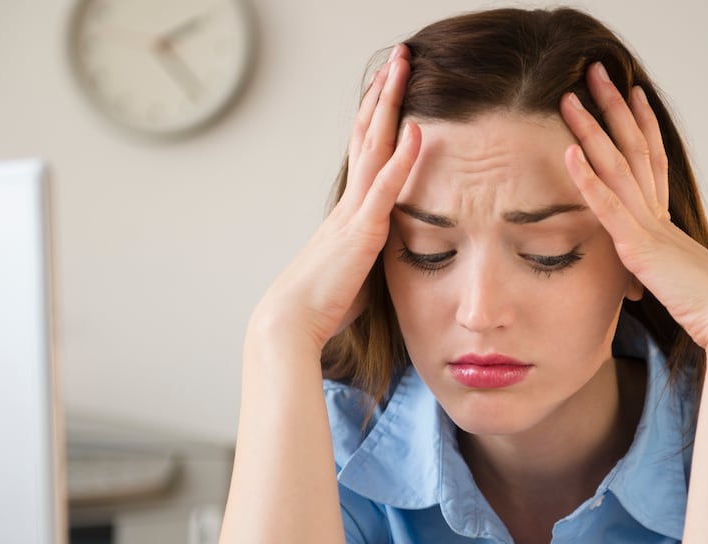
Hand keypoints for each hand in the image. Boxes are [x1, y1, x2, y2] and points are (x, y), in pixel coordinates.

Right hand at [252, 45, 419, 349]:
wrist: (290, 322)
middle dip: (384, 93)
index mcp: (348, 211)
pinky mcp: (362, 230)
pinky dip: (402, 156)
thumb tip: (382, 258)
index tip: (389, 86)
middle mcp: (349, 202)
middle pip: (367, 133)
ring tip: (404, 67)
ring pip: (374, 145)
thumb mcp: (355, 273)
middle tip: (398, 57)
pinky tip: (417, 129)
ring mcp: (354, 211)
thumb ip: (371, 256)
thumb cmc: (321, 306)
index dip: (378, 116)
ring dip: (390, 104)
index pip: (366, 152)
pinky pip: (385, 186)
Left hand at [559, 63, 707, 351]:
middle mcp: (659, 214)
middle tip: (597, 70)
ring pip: (617, 167)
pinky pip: (609, 206)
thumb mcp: (679, 286)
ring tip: (570, 98)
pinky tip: (569, 152)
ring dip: (591, 130)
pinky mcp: (640, 247)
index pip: (653, 160)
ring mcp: (649, 227)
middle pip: (634, 147)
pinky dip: (587, 178)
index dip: (641, 125)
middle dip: (613, 107)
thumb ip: (661, 276)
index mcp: (668, 222)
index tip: (633, 93)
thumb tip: (653, 282)